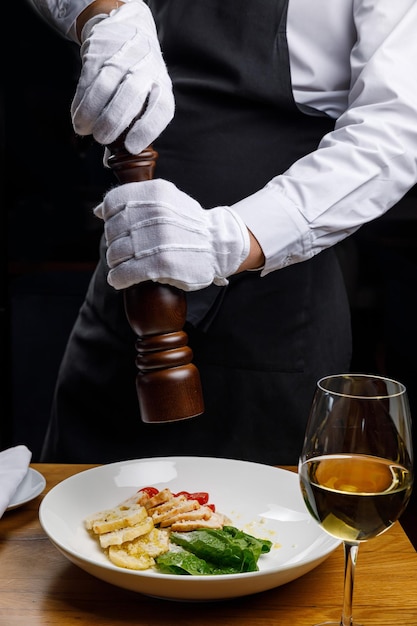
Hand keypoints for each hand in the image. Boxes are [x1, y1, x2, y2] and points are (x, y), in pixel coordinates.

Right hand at [71, 1, 173, 153]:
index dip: (147, 130)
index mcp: (162, 86)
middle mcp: (146, 70)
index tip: (131, 148)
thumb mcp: (143, 99)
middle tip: (102, 139)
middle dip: (113, 122)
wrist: (126, 29)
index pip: (161, 108)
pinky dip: (81, 102)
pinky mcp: (100, 52)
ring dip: (92, 112)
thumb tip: (111, 163)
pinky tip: (78, 116)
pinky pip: (87, 79)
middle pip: (131, 97)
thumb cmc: (137, 77)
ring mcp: (123, 58)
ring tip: (84, 129)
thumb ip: (129, 129)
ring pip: (105, 87)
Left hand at [94, 179, 250, 290]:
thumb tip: (98, 211)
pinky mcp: (161, 264)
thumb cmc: (189, 224)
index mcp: (155, 193)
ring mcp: (157, 239)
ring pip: (115, 252)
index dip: (109, 217)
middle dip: (114, 242)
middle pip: (113, 229)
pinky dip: (118, 278)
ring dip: (115, 261)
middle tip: (124, 249)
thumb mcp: (167, 200)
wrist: (219, 245)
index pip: (114, 201)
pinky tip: (120, 279)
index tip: (118, 226)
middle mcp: (155, 213)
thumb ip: (135, 201)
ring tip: (123, 265)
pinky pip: (125, 272)